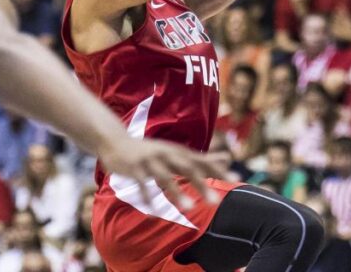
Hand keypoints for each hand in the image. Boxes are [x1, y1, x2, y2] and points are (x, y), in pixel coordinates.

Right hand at [98, 135, 227, 209]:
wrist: (115, 141)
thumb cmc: (150, 151)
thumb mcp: (175, 152)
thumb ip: (199, 158)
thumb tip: (225, 158)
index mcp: (178, 152)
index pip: (202, 161)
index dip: (218, 169)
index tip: (235, 179)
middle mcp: (167, 154)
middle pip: (187, 169)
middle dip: (202, 184)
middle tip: (216, 201)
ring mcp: (150, 160)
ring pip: (166, 177)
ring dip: (177, 192)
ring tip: (190, 207)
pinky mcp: (134, 168)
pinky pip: (142, 183)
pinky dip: (148, 195)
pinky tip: (154, 209)